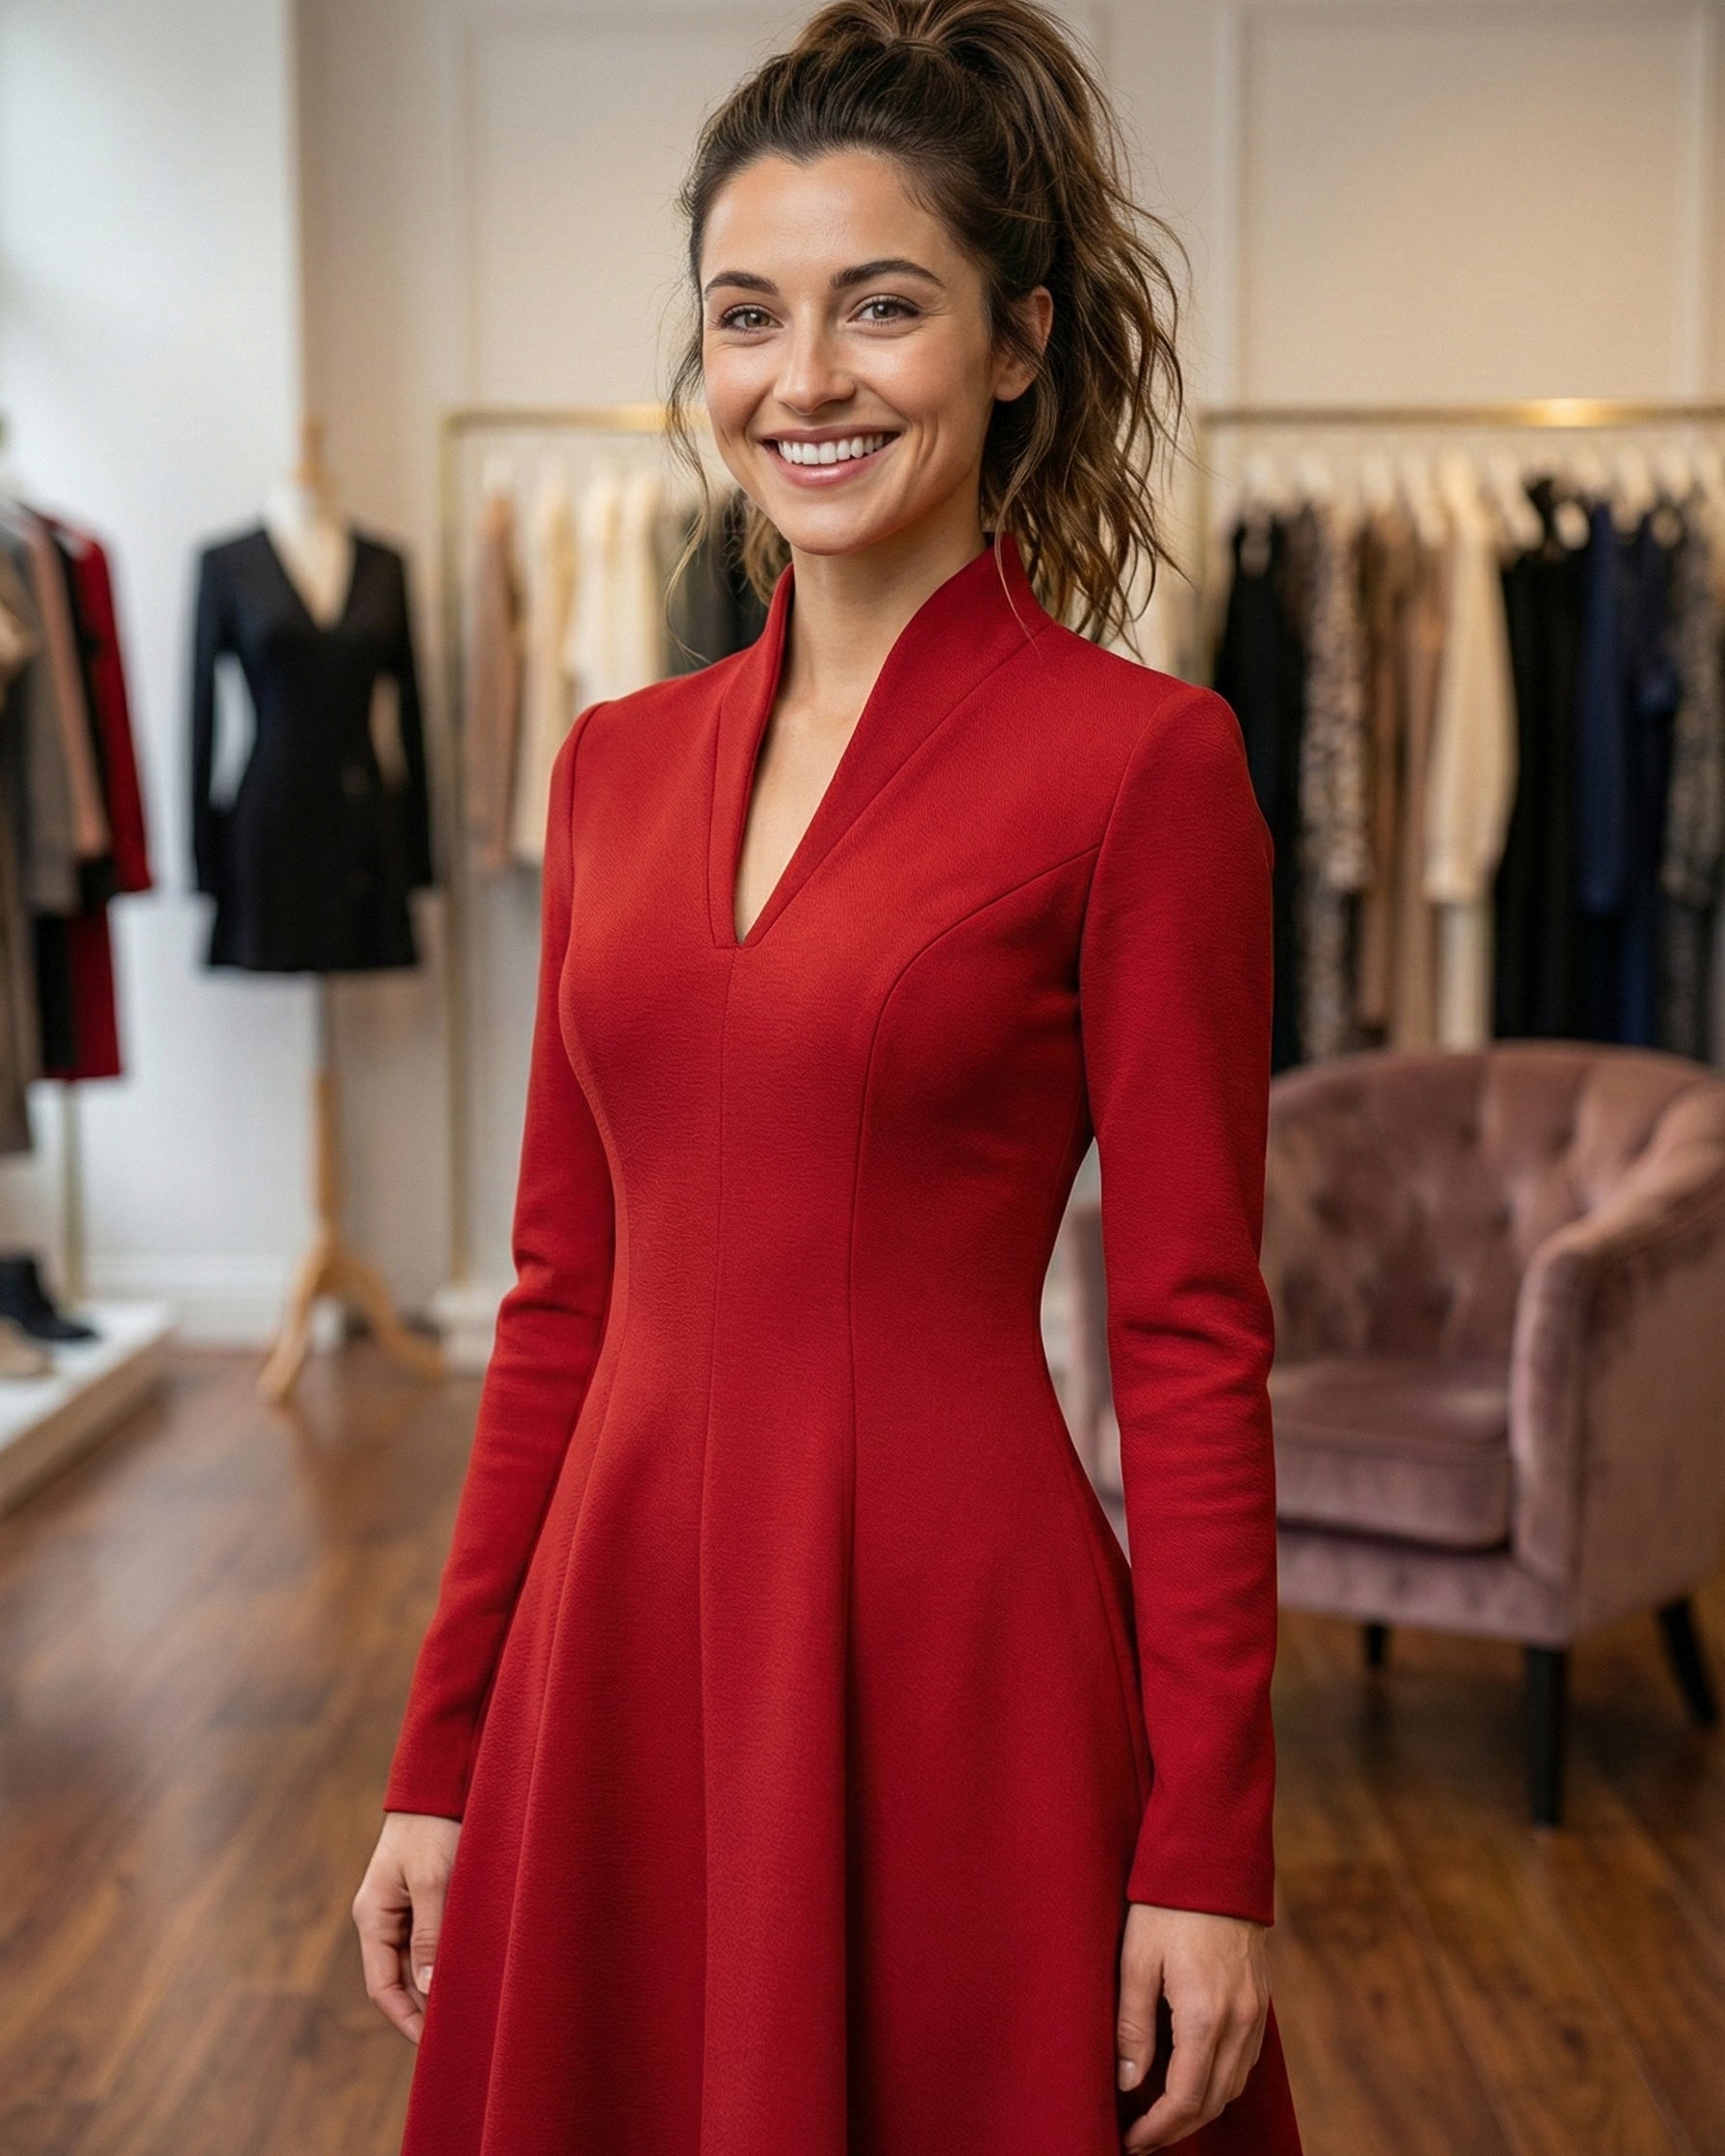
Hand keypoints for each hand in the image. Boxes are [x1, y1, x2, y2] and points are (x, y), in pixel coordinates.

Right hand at [352, 1811, 461, 2043]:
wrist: (437, 1783)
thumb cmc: (432, 1828)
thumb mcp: (434, 1880)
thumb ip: (430, 1934)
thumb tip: (430, 1989)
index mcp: (373, 1917)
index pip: (382, 1986)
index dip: (404, 2018)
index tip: (431, 2043)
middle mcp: (381, 1918)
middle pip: (397, 1979)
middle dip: (421, 2009)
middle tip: (455, 2035)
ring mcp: (398, 1909)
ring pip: (414, 1961)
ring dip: (434, 1985)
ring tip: (465, 2011)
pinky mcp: (418, 1898)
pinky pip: (427, 1940)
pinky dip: (443, 1959)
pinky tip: (467, 1972)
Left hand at [1115, 1901, 1269, 2149]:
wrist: (1216, 1858)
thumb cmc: (1167, 1904)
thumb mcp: (1136, 1959)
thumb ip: (1133, 2026)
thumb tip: (1128, 2083)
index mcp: (1204, 2015)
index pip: (1184, 2098)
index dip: (1157, 2129)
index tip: (1130, 2141)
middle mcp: (1238, 2022)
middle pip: (1211, 2102)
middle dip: (1176, 2129)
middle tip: (1142, 2139)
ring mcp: (1255, 2013)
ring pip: (1232, 2086)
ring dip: (1199, 2110)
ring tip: (1162, 2117)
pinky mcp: (1261, 2000)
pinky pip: (1245, 2062)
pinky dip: (1220, 2083)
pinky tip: (1194, 2080)